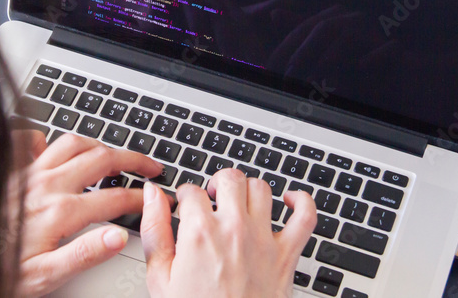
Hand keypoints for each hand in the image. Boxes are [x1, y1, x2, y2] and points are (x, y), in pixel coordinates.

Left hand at [9, 131, 161, 296]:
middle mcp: (45, 186)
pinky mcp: (7, 172)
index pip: (114, 198)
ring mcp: (26, 174)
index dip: (141, 198)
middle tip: (150, 165)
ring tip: (114, 154)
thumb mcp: (46, 278)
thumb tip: (119, 237)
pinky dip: (44, 138)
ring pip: (71, 143)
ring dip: (98, 145)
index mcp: (60, 213)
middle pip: (101, 158)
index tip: (157, 199)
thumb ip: (85, 254)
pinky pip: (27, 140)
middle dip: (133, 158)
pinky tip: (51, 146)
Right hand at [141, 168, 316, 297]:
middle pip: (229, 179)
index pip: (192, 190)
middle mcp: (234, 230)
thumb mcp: (160, 278)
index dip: (185, 197)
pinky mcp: (287, 255)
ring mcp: (264, 240)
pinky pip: (305, 216)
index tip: (185, 207)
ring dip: (248, 190)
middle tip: (211, 199)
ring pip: (261, 188)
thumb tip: (152, 196)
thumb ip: (154, 230)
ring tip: (239, 202)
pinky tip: (290, 201)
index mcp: (200, 233)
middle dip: (217, 184)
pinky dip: (302, 202)